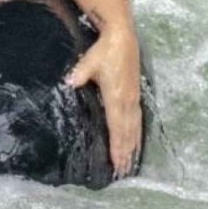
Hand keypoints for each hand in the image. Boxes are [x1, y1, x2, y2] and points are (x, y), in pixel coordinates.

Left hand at [66, 27, 142, 178]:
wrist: (122, 36)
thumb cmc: (104, 50)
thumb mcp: (89, 62)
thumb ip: (80, 74)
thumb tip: (69, 83)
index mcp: (116, 96)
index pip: (116, 127)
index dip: (117, 146)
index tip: (117, 162)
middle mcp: (127, 101)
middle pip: (127, 132)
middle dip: (125, 152)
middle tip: (123, 171)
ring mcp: (133, 98)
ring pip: (134, 127)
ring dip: (133, 146)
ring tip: (130, 163)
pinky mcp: (136, 93)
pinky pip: (138, 118)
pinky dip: (137, 133)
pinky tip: (137, 141)